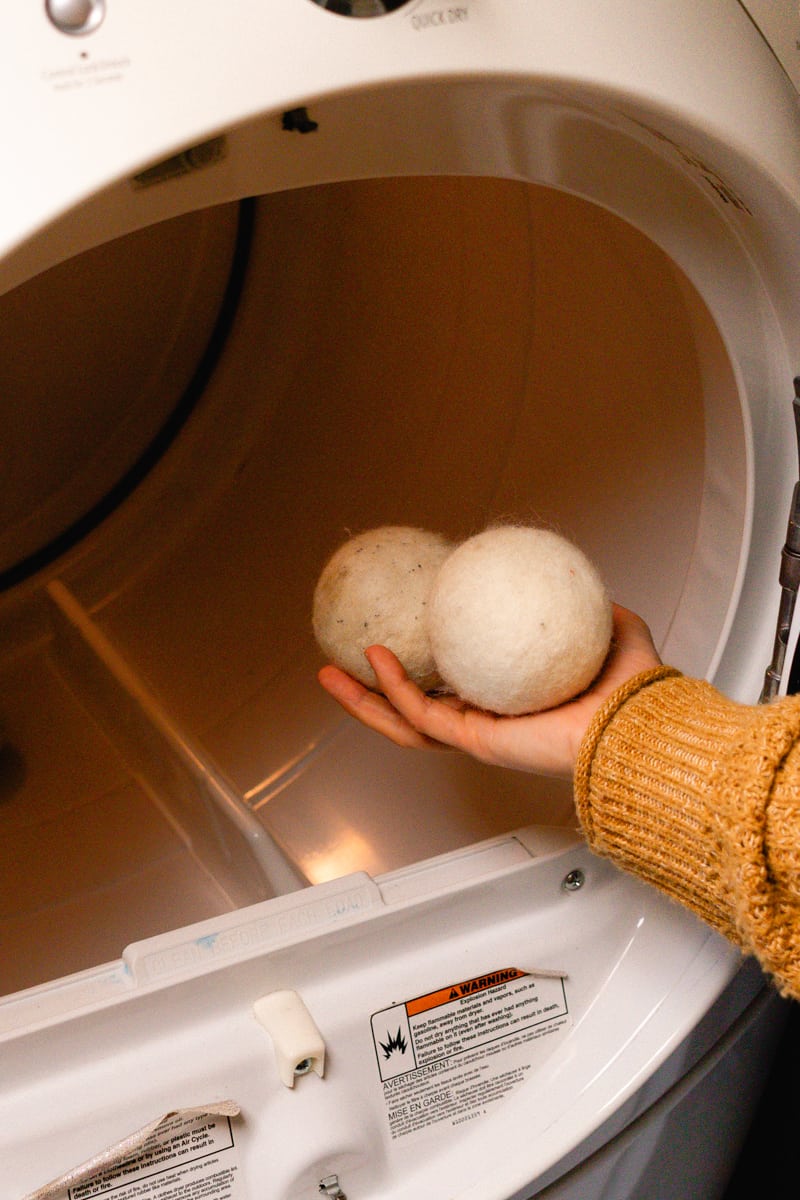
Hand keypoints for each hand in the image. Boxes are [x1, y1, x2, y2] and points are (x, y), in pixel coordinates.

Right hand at [317, 605, 660, 777]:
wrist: (636, 723)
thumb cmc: (633, 691)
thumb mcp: (611, 628)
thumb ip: (591, 608)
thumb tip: (577, 581)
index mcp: (512, 703)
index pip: (456, 689)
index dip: (423, 671)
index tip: (400, 641)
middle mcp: (491, 723)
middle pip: (416, 713)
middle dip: (373, 694)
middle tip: (342, 666)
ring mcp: (480, 735)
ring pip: (405, 722)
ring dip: (362, 701)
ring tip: (330, 673)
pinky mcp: (477, 740)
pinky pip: (422, 713)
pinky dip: (393, 689)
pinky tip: (373, 660)